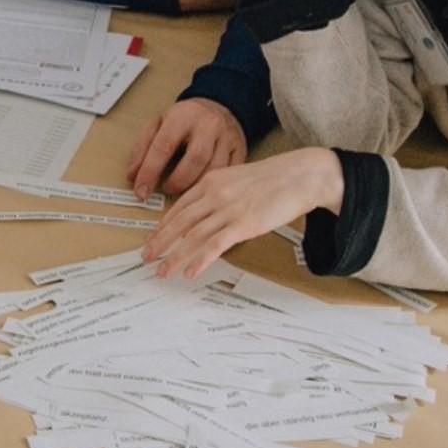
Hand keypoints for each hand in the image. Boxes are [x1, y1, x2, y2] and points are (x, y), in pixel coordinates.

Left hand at [126, 97, 245, 198]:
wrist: (217, 106)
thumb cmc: (183, 119)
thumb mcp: (157, 124)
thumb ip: (143, 148)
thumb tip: (133, 176)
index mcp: (182, 116)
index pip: (163, 146)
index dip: (150, 172)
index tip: (141, 191)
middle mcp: (208, 125)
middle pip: (194, 160)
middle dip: (177, 182)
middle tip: (166, 190)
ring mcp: (228, 137)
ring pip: (215, 170)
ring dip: (196, 186)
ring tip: (183, 191)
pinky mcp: (241, 149)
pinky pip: (229, 173)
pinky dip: (215, 186)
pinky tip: (204, 189)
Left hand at [140, 147, 342, 279]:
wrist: (300, 176)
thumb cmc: (272, 179)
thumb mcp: (237, 179)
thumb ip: (218, 194)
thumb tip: (204, 215)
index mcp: (211, 181)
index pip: (179, 207)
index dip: (163, 226)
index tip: (153, 239)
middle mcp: (215, 194)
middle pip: (179, 222)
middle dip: (160, 242)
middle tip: (146, 257)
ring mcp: (229, 209)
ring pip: (193, 236)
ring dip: (175, 256)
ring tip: (163, 271)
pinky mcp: (244, 224)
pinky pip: (215, 245)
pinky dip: (200, 260)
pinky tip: (190, 272)